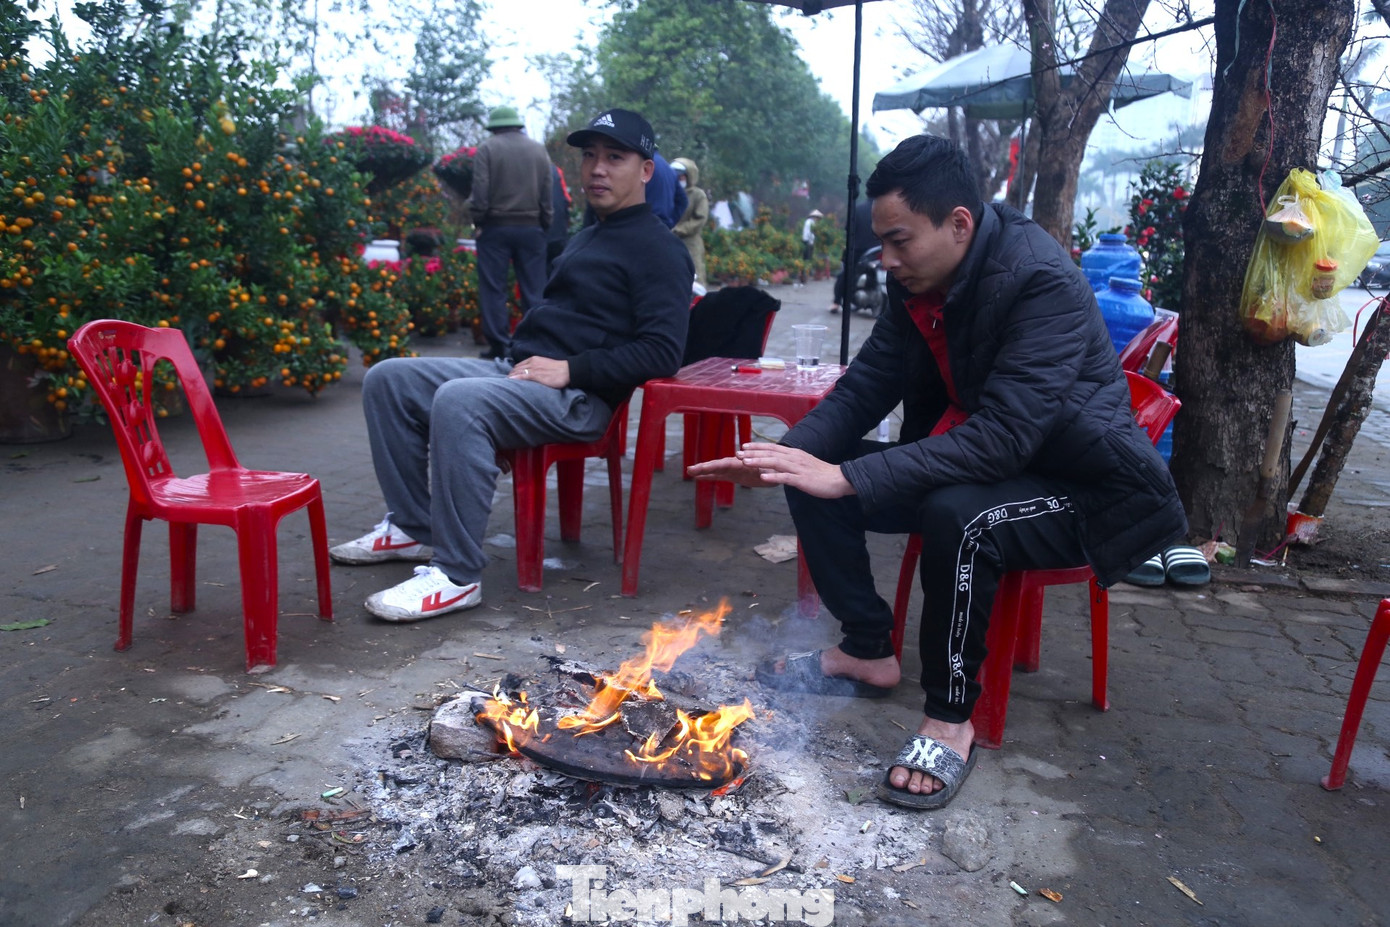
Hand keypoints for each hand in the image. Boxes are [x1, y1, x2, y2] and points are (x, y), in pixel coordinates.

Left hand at [508, 357, 569, 388]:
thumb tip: (533, 374)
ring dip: (511, 377)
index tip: (510, 377)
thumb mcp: (545, 365)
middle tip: (506, 382)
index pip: (519, 365)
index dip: (514, 371)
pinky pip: (522, 376)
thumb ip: (538, 368)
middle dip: (510, 374)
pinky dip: (515, 378)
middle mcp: (532, 362)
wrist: (567, 371)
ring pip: (518, 372)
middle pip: (516, 368)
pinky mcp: (536, 375)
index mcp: (534, 359)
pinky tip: (510, 381)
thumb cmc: (559, 370)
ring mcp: (533, 368)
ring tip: (506, 383)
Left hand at [687, 442, 854, 498]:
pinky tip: (763, 478)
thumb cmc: (822, 474)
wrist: (840, 479)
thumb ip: (791, 463)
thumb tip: (779, 464)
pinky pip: (785, 478)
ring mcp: (798, 468)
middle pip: (771, 452)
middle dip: (753, 452)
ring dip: (759, 462)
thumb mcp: (804, 465)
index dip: (757, 446)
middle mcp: (795, 458)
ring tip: (745, 462)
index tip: (744, 446)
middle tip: (738, 453)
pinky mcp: (802, 480)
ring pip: (775, 463)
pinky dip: (773, 477)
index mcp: (795, 454)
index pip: (773, 447)